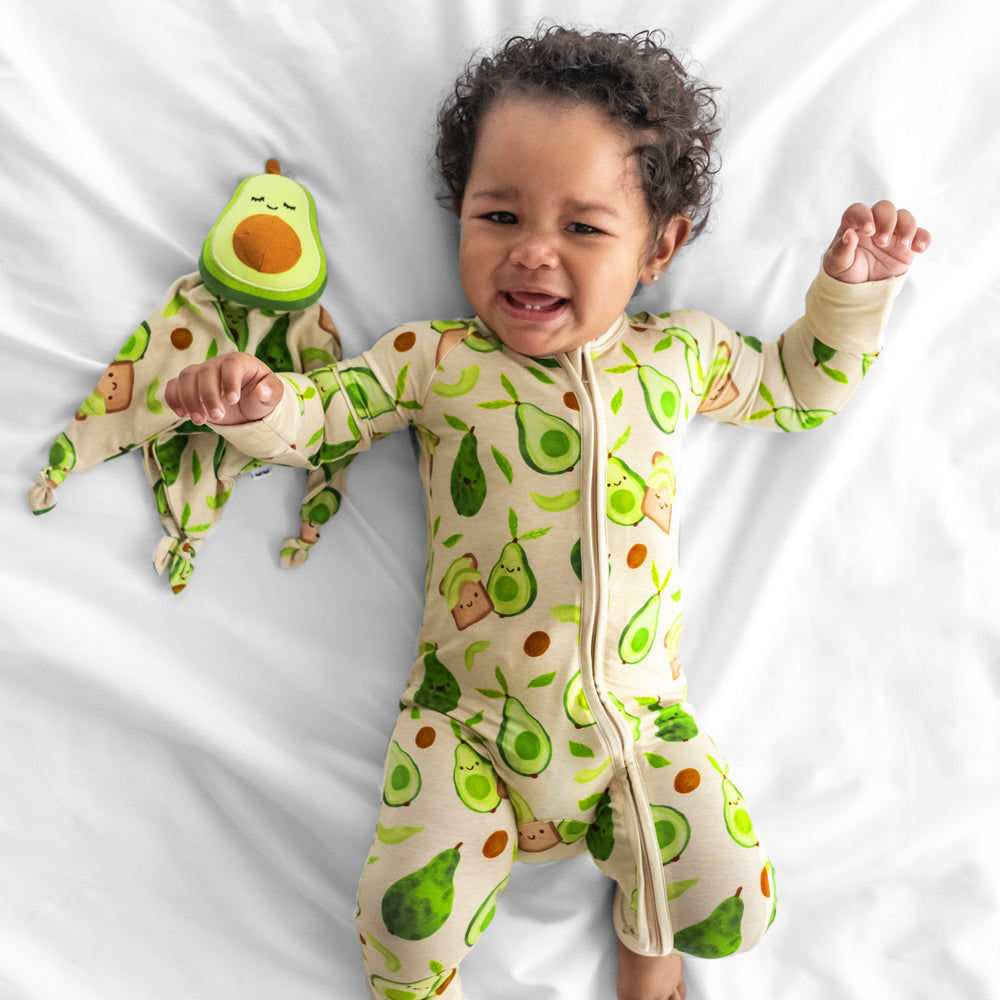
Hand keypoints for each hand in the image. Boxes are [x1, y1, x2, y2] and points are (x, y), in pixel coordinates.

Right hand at [165, 353, 283, 424]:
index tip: (232, 400)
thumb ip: (271, 391)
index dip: (229, 380)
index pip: (231, 364)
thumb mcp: (273, 394)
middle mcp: (218, 364)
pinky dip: (173, 399)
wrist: (247, 403)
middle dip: (209, 396)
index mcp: (240, 362)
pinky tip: (182, 414)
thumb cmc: (261, 394)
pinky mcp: (190, 386)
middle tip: (217, 417)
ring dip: (190, 399)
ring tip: (200, 420)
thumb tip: (261, 391)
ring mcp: (201, 373)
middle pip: (206, 372)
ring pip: (186, 377)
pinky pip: (173, 386)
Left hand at [823, 200, 929, 282]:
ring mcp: (892, 233)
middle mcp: (874, 225)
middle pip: (885, 208)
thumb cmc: (843, 271)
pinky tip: (919, 249)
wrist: (857, 289)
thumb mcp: (836, 264)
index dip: (864, 216)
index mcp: (854, 225)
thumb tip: (849, 234)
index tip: (868, 231)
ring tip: (902, 246)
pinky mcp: (907, 245)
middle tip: (882, 242)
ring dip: (907, 228)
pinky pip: (920, 235)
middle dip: (887, 221)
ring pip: (905, 217)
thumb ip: (841, 249)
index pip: (858, 210)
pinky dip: (923, 238)